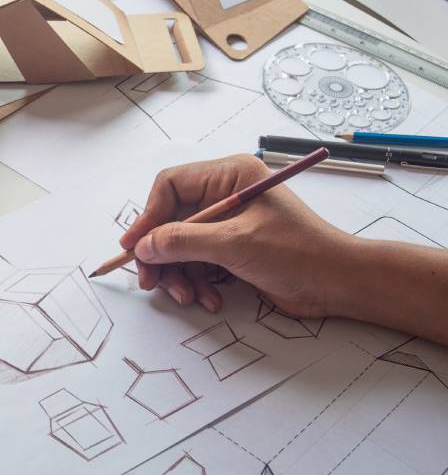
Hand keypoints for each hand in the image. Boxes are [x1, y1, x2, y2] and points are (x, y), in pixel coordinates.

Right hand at [119, 154, 354, 317]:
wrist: (339, 285)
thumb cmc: (298, 253)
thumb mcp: (234, 244)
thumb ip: (182, 242)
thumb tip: (143, 246)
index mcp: (229, 176)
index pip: (170, 186)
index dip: (147, 216)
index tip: (134, 247)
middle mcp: (225, 195)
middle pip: (169, 220)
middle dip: (161, 254)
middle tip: (151, 282)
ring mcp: (227, 223)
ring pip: (179, 245)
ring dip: (179, 274)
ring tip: (189, 296)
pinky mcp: (231, 249)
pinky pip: (196, 262)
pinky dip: (196, 282)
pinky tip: (209, 298)